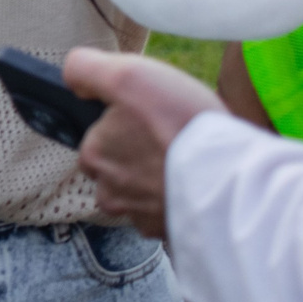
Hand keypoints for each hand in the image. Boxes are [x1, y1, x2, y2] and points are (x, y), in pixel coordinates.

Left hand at [64, 49, 224, 239]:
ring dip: (158, 179)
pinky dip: (178, 198)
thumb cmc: (179, 123)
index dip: (124, 123)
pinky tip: (195, 182)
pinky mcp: (170, 231)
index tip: (149, 118)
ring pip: (141, 192)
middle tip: (171, 137)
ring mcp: (140, 216)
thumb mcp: (127, 75)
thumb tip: (72, 78)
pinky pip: (167, 212)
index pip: (97, 136)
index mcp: (94, 155)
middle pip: (118, 167)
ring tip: (186, 161)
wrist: (230, 176)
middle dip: (139, 154)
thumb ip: (85, 69)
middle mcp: (110, 193)